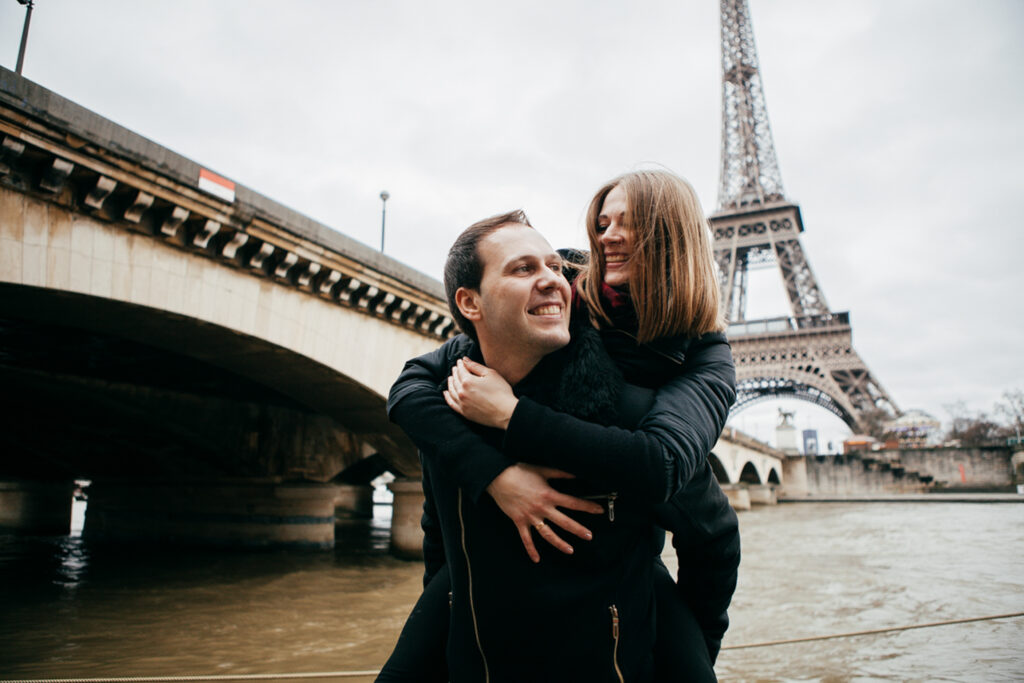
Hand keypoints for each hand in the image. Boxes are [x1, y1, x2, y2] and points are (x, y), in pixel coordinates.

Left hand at [444, 357, 518, 429]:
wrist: (505, 413)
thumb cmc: (501, 392)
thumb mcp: (490, 374)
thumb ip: (476, 366)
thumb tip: (465, 360)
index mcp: (468, 381)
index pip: (461, 370)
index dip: (460, 364)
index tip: (460, 361)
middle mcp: (462, 392)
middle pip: (455, 380)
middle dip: (455, 372)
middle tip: (455, 368)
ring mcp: (462, 403)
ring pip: (451, 391)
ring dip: (450, 383)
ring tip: (450, 378)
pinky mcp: (464, 412)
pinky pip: (451, 403)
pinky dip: (447, 397)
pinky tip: (446, 393)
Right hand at [486, 464, 604, 562]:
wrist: (498, 477)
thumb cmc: (520, 471)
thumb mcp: (542, 470)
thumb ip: (560, 473)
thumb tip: (576, 474)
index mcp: (549, 495)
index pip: (572, 503)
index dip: (587, 507)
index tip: (599, 510)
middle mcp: (542, 508)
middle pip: (564, 522)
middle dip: (578, 529)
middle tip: (589, 536)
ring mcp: (531, 517)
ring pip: (548, 534)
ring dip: (560, 543)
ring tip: (570, 550)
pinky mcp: (519, 521)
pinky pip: (526, 539)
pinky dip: (531, 550)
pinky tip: (537, 559)